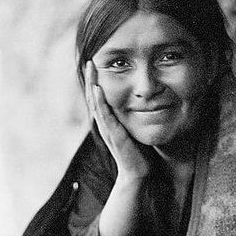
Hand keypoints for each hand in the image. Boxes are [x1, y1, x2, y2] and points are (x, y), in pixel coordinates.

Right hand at [85, 61, 150, 181]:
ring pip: (96, 103)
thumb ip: (135, 117)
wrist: (138, 175)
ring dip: (92, 84)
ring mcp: (108, 129)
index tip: (96, 64)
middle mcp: (105, 124)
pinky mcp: (114, 135)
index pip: (101, 97)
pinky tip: (98, 89)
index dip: (97, 81)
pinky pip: (105, 115)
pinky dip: (100, 102)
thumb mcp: (135, 129)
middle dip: (92, 78)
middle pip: (94, 97)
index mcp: (110, 121)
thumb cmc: (139, 153)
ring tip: (90, 68)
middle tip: (89, 60)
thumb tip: (145, 103)